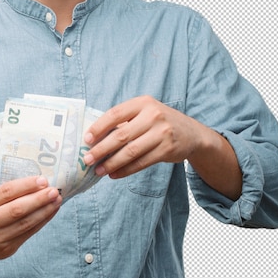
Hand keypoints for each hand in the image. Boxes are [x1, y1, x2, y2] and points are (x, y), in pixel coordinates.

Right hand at [0, 176, 61, 259]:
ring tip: (57, 201)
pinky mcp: (6, 250)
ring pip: (25, 223)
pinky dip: (42, 221)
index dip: (26, 185)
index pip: (6, 192)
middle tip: (54, 191)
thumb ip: (6, 193)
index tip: (43, 180)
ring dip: (44, 211)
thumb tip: (38, 184)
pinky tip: (50, 212)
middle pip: (17, 209)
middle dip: (39, 199)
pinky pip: (28, 234)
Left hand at [83, 95, 205, 178]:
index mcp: (143, 103)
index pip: (115, 114)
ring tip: (98, 170)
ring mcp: (161, 133)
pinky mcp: (167, 150)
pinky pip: (141, 163)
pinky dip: (125, 170)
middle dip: (101, 149)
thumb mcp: (144, 112)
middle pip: (121, 135)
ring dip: (111, 163)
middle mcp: (153, 116)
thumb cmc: (159, 122)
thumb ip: (124, 121)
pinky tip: (114, 174)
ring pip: (130, 152)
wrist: (192, 133)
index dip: (98, 127)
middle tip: (87, 159)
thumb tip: (95, 138)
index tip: (86, 139)